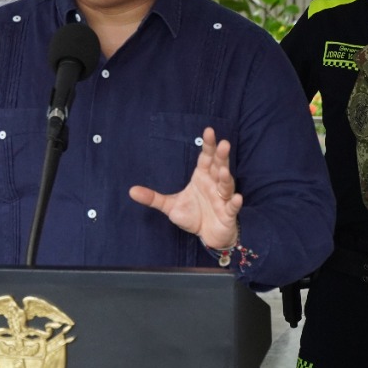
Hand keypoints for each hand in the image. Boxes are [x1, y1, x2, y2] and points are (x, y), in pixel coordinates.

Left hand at [129, 126, 241, 249]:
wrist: (208, 236)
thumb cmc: (193, 215)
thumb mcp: (170, 206)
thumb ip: (153, 198)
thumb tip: (131, 191)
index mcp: (202, 177)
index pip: (206, 158)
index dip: (208, 145)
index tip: (208, 131)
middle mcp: (214, 184)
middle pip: (219, 166)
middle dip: (221, 156)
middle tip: (224, 144)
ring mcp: (223, 198)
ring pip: (226, 185)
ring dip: (226, 178)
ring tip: (223, 172)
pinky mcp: (228, 213)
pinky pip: (232, 207)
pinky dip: (235, 203)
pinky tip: (236, 198)